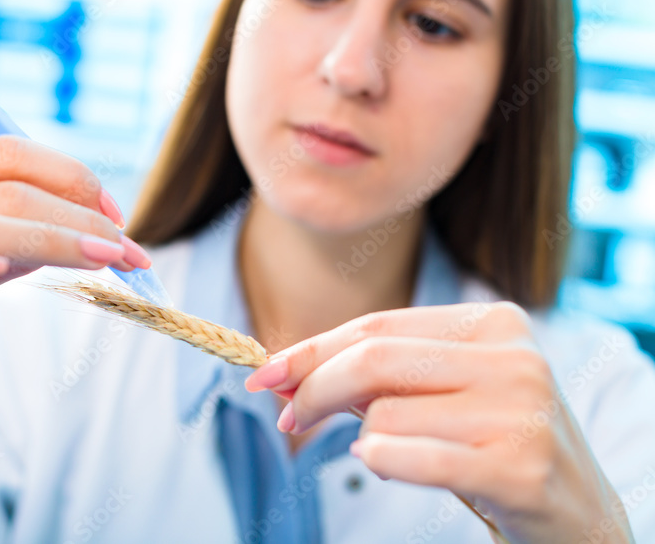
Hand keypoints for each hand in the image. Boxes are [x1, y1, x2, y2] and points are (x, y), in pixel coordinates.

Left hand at [244, 302, 633, 543]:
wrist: (578, 519)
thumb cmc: (494, 448)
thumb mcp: (444, 395)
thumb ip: (377, 376)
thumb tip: (286, 373)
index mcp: (495, 323)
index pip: (376, 327)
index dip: (310, 350)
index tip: (264, 373)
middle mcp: (514, 357)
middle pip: (372, 360)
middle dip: (314, 389)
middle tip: (290, 417)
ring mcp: (521, 410)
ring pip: (383, 415)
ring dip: (367, 442)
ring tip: (399, 456)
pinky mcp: (519, 467)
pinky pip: (407, 457)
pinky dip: (379, 461)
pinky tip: (382, 462)